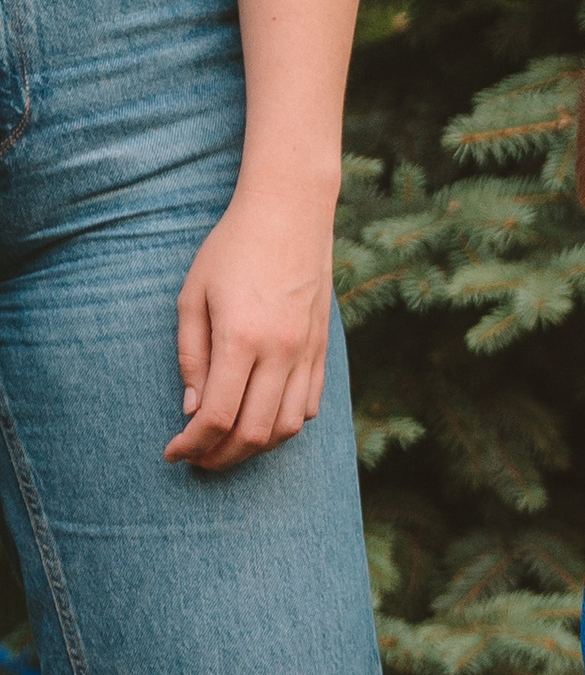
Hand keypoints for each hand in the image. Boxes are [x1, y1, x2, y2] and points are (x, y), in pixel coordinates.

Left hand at [163, 186, 337, 469]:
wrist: (291, 214)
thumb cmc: (231, 249)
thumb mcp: (192, 296)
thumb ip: (190, 356)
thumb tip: (191, 408)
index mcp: (241, 338)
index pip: (217, 415)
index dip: (191, 444)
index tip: (172, 452)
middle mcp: (281, 352)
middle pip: (255, 432)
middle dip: (220, 457)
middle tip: (196, 459)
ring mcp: (307, 352)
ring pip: (288, 427)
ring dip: (256, 448)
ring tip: (227, 446)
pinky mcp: (322, 349)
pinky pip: (309, 405)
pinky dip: (285, 425)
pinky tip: (261, 420)